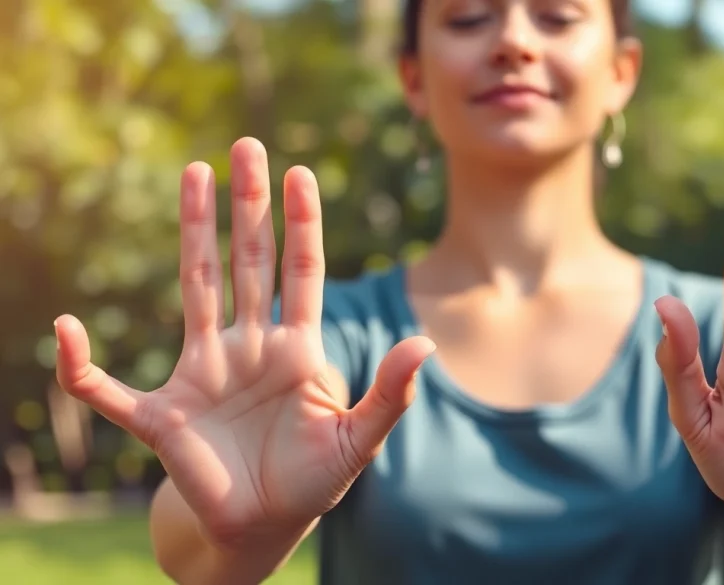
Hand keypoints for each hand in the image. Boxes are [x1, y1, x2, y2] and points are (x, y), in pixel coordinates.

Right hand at [54, 138, 434, 548]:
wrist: (262, 528)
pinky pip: (108, 390)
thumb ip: (390, 395)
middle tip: (248, 145)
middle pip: (247, 262)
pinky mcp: (162, 417)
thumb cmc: (311, 482)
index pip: (300, 272)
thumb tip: (426, 344)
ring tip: (196, 174)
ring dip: (193, 232)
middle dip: (249, 207)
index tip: (299, 173)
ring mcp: (203, 374)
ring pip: (194, 288)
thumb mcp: (358, 440)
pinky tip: (66, 332)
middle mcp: (248, 347)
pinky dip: (83, 367)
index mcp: (296, 350)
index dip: (301, 225)